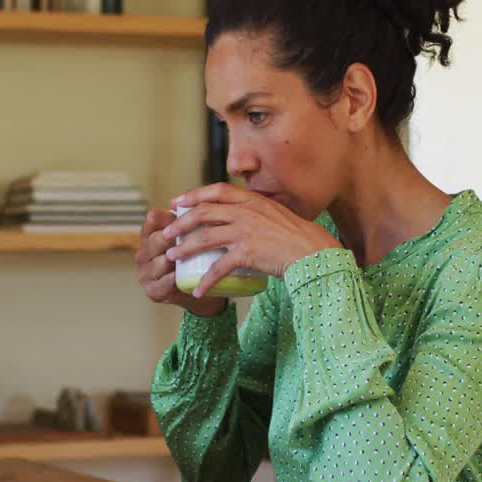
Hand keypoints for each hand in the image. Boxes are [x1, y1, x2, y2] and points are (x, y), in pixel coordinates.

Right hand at [135, 209, 226, 315]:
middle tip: (190, 234)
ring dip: (171, 259)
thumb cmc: (194, 257)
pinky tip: (179, 275)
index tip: (175, 214)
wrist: (200, 289)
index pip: (152, 221)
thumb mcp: (192, 235)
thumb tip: (194, 200)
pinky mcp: (153, 291)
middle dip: (170, 238)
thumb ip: (190, 219)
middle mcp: (144, 253)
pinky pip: (161, 284)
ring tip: (187, 256)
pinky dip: (170, 279)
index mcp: (150, 235)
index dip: (164, 218)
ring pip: (158, 262)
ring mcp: (146, 273)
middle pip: (154, 240)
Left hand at [161, 183, 341, 297]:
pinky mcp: (247, 253)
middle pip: (204, 213)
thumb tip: (241, 218)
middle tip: (167, 234)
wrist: (314, 253)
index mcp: (253, 201)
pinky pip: (219, 267)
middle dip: (181, 223)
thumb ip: (258, 214)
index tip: (178, 201)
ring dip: (185, 249)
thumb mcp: (277, 215)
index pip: (217, 190)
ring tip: (172, 258)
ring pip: (205, 238)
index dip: (194, 195)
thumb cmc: (299, 238)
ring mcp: (246, 231)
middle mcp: (247, 212)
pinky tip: (197, 290)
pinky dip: (206, 280)